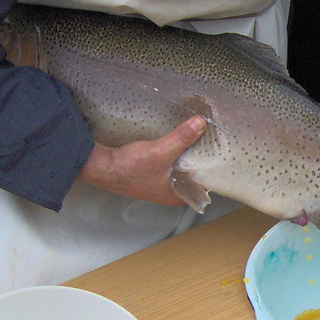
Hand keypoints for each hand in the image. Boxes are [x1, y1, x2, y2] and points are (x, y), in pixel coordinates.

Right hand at [77, 116, 205, 204]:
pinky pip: (167, 162)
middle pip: (192, 172)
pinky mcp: (149, 173)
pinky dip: (171, 152)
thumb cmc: (129, 168)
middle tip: (208, 139)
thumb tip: (200, 124)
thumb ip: (182, 138)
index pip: (203, 181)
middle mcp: (170, 192)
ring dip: (184, 153)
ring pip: (179, 166)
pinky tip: (173, 140)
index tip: (218, 149)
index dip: (210, 165)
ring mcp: (159, 183)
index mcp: (177, 195)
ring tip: (194, 136)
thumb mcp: (161, 151)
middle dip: (198, 156)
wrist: (101, 167)